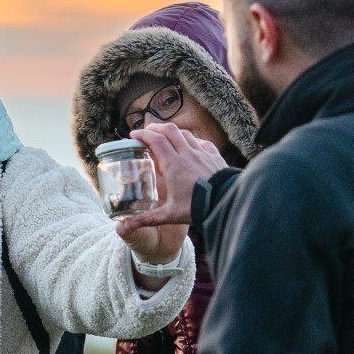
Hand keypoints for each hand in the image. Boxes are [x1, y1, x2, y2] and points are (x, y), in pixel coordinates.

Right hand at [115, 125, 226, 281]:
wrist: (226, 205)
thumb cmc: (199, 209)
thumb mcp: (171, 215)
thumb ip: (149, 218)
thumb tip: (128, 225)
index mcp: (174, 165)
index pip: (156, 141)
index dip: (143, 135)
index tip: (134, 135)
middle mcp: (188, 154)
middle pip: (169, 130)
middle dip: (155, 128)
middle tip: (146, 132)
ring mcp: (202, 153)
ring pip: (185, 133)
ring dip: (173, 132)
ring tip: (165, 137)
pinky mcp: (214, 156)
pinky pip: (201, 142)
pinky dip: (191, 140)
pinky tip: (189, 145)